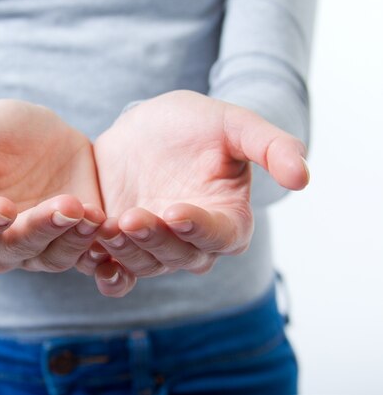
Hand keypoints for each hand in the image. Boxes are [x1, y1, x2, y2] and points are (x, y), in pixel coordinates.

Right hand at [0, 99, 104, 272]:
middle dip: (39, 229)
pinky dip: (102, 252)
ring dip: (74, 238)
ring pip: (56, 255)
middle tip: (63, 206)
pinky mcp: (78, 243)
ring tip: (91, 212)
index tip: (0, 206)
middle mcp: (4, 244)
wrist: (42, 138)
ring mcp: (44, 248)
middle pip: (16, 249)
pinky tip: (116, 234)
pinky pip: (90, 257)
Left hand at [87, 90, 308, 296]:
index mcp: (226, 217)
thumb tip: (303, 178)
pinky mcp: (124, 246)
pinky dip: (109, 275)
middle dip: (156, 239)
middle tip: (133, 217)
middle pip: (180, 256)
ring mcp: (156, 246)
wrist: (144, 128)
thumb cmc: (195, 124)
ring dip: (127, 252)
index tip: (177, 210)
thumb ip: (270, 145)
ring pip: (146, 264)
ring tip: (108, 227)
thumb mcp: (233, 123)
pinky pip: (118, 272)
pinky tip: (96, 263)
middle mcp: (193, 241)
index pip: (222, 236)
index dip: (201, 229)